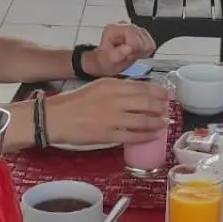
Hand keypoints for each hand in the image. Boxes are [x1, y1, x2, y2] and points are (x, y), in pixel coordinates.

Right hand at [46, 78, 168, 144]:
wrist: (55, 117)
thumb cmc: (74, 102)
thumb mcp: (97, 87)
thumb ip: (117, 88)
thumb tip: (137, 93)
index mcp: (112, 85)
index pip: (143, 87)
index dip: (158, 92)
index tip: (166, 96)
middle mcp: (115, 99)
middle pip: (148, 103)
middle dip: (161, 107)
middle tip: (167, 110)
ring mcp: (113, 118)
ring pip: (144, 120)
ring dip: (158, 122)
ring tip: (163, 123)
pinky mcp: (109, 135)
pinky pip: (134, 136)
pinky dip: (147, 136)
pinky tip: (153, 136)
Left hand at [85, 22, 156, 76]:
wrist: (106, 62)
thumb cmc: (104, 60)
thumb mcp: (107, 60)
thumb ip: (117, 54)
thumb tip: (128, 48)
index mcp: (114, 29)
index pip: (133, 32)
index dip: (133, 47)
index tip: (128, 55)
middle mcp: (125, 25)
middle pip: (142, 37)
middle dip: (137, 51)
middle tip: (127, 56)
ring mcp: (134, 29)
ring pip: (148, 41)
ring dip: (141, 52)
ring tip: (130, 54)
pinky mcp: (142, 34)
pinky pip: (151, 44)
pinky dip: (145, 52)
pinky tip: (135, 53)